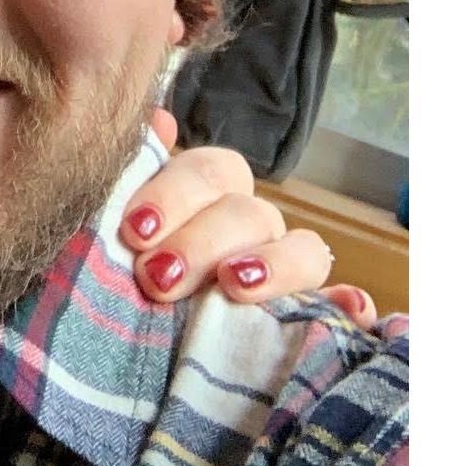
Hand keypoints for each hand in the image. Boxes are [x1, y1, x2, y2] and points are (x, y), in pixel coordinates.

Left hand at [127, 110, 377, 324]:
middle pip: (248, 213)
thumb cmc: (120, 273)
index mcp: (207, 194)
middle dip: (201, 242)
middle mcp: (251, 226)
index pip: (210, 172)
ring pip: (303, 250)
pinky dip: (347, 306)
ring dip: (273, 265)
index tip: (136, 230)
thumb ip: (130, 172)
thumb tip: (157, 121)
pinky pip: (340, 308)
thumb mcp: (115, 225)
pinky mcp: (306, 320)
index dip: (174, 194)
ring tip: (234, 285)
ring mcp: (283, 271)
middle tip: (157, 277)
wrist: (124, 344)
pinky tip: (350, 308)